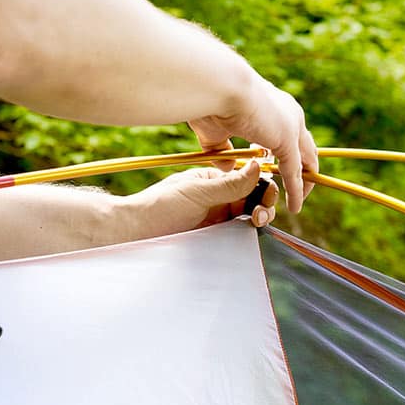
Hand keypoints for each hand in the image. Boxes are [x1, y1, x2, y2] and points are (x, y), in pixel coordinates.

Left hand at [130, 160, 278, 237]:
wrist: (136, 232)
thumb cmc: (160, 206)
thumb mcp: (197, 192)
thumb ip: (230, 184)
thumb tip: (258, 166)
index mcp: (215, 181)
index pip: (248, 180)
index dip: (262, 186)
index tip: (267, 195)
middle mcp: (219, 198)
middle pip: (253, 199)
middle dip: (264, 204)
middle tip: (261, 213)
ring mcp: (217, 219)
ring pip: (249, 218)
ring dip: (260, 218)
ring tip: (257, 222)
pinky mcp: (214, 237)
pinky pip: (239, 235)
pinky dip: (248, 234)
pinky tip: (250, 233)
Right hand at [189, 73, 317, 213]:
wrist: (218, 86)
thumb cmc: (211, 101)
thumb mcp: (215, 131)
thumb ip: (221, 149)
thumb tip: (228, 166)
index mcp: (274, 105)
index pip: (288, 132)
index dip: (284, 153)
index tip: (272, 168)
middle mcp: (289, 113)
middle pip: (305, 147)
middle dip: (303, 169)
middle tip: (297, 189)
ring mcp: (292, 126)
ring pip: (306, 160)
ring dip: (304, 182)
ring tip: (299, 201)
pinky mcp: (288, 139)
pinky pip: (295, 172)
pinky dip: (296, 190)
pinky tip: (294, 206)